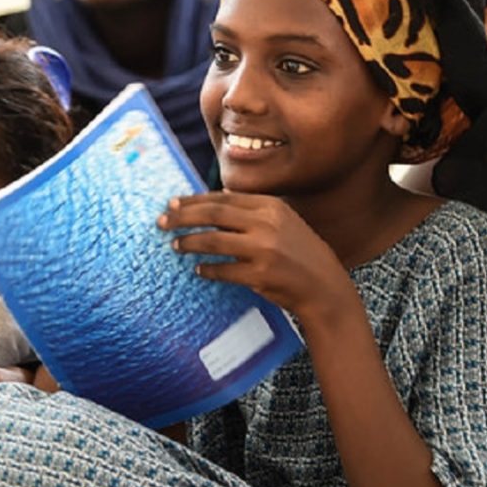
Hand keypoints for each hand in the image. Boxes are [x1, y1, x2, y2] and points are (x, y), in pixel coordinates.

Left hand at [159, 192, 353, 322]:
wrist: (324, 287)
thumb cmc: (299, 253)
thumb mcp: (282, 222)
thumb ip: (252, 211)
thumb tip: (213, 199)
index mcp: (271, 206)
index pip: (222, 199)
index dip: (193, 201)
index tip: (172, 204)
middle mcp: (267, 223)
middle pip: (213, 214)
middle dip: (182, 217)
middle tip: (161, 222)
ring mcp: (264, 249)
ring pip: (213, 241)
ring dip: (189, 243)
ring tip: (176, 245)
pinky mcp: (260, 274)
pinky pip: (223, 270)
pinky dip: (207, 270)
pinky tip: (198, 269)